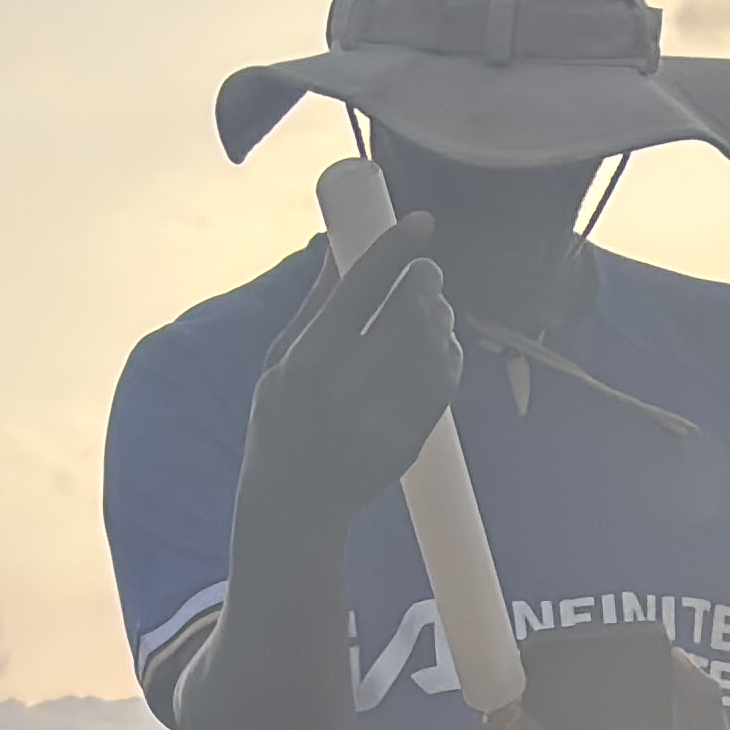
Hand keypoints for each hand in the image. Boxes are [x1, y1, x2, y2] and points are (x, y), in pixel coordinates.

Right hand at [236, 240, 461, 536]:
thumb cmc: (280, 425)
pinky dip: (449, 354)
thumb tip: (341, 245)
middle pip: (409, 312)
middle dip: (424, 281)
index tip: (421, 222)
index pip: (363, 289)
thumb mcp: (281, 361)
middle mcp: (349, 386)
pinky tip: (439, 346)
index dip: (395, 248)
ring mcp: (384, 416)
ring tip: (431, 308)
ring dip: (440, 316)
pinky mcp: (410, 439)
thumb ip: (318, 304)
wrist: (295, 508)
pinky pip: (445, 381)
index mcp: (310, 360)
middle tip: (425, 273)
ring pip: (435, 345)